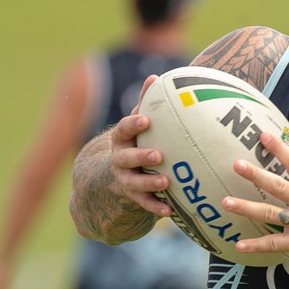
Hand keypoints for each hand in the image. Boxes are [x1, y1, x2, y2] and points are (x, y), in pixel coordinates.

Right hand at [106, 75, 173, 217]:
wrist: (118, 170)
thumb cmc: (137, 139)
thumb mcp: (138, 122)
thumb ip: (146, 102)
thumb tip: (155, 76)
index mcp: (122, 138)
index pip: (124, 129)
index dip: (133, 124)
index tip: (145, 120)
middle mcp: (120, 159)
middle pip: (126, 158)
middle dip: (141, 156)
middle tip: (158, 155)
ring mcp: (125, 178)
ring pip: (134, 183)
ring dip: (149, 183)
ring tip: (166, 182)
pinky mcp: (133, 196)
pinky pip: (144, 204)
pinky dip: (156, 207)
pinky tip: (171, 211)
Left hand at [219, 131, 288, 273]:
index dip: (279, 149)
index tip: (263, 136)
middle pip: (276, 185)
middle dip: (255, 174)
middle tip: (237, 164)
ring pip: (268, 214)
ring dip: (245, 207)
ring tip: (226, 201)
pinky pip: (272, 244)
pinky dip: (255, 245)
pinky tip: (239, 245)